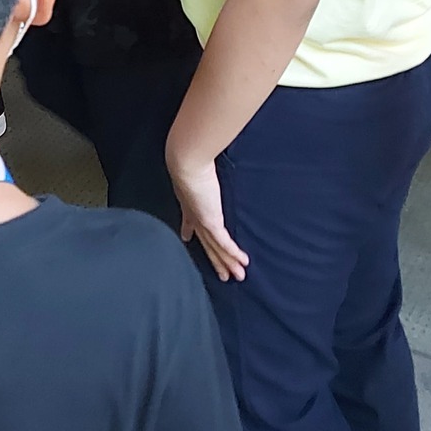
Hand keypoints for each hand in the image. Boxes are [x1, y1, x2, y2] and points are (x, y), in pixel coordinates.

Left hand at [169, 150, 247, 281]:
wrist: (186, 162)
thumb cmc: (190, 158)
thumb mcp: (194, 164)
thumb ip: (198, 164)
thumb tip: (198, 152)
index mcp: (188, 202)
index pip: (189, 220)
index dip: (188, 231)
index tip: (186, 238)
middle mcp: (194, 215)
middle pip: (206, 244)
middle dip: (216, 260)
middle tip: (223, 275)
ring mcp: (203, 221)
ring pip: (216, 249)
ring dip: (228, 263)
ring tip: (238, 277)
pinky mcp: (211, 222)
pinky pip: (224, 243)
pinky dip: (233, 254)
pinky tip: (243, 262)